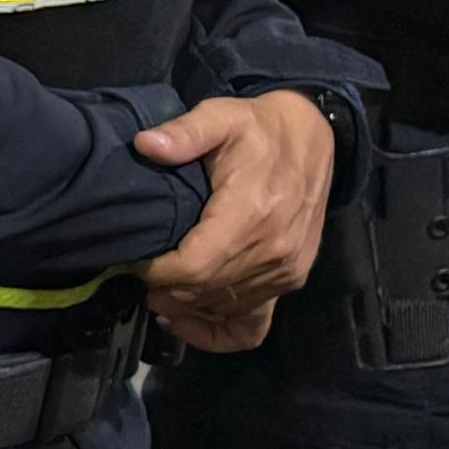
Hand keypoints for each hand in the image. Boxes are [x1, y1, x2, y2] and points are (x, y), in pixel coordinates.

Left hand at [131, 91, 336, 345]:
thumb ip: (185, 132)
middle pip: (206, 293)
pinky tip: (188, 321)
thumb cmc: (259, 128)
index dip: (158, 272)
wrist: (314, 138)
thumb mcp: (221, 116)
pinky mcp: (292, 280)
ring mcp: (287, 271)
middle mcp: (274, 251)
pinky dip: (219, 332)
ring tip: (157, 292)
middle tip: (137, 276)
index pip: (195, 267)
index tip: (133, 260)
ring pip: (225, 310)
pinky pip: (255, 326)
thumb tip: (146, 145)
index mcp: (252, 214)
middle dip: (165, 290)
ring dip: (186, 308)